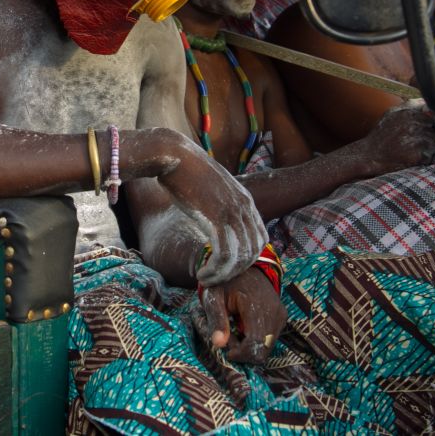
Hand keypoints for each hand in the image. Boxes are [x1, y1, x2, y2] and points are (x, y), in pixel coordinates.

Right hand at [158, 135, 267, 286]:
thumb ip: (220, 203)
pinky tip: (202, 274)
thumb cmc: (186, 171)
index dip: (247, 257)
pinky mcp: (216, 218)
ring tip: (207, 279)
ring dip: (225, 275)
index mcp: (245, 200)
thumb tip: (215, 217)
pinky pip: (224, 255)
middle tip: (217, 277)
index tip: (227, 265)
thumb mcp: (212, 188)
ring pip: (241, 257)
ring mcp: (232, 212)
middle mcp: (244, 207)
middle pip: (254, 250)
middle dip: (237, 270)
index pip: (261, 237)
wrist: (174, 155)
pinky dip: (215, 271)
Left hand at [200, 267, 285, 363]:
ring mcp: (280, 315)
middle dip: (243, 352)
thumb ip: (216, 320)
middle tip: (229, 337)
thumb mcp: (213, 296)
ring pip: (267, 348)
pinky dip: (257, 340)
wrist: (243, 266)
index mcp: (257, 306)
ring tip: (236, 329)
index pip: (255, 345)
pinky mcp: (281, 317)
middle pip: (263, 351)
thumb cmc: (225, 281)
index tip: (225, 347)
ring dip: (250, 347)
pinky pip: (270, 340)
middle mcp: (274, 312)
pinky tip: (245, 327)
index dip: (239, 354)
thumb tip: (218, 345)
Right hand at [361, 101, 434, 173]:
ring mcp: (417, 140)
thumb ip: (408, 105)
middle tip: (412, 141)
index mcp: (408, 113)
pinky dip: (423, 157)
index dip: (424, 125)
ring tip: (410, 149)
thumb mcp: (391, 114)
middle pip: (432, 130)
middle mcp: (414, 125)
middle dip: (425, 135)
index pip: (429, 117)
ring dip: (425, 147)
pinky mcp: (418, 155)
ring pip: (432, 142)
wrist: (370, 155)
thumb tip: (424, 100)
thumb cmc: (380, 134)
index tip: (415, 130)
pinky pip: (429, 155)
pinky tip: (411, 156)